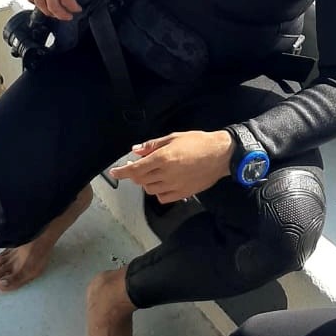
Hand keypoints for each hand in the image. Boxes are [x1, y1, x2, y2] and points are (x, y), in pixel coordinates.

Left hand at [110, 129, 233, 202]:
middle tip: (136, 166)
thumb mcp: (174, 137)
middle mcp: (166, 174)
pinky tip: (162, 183)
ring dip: (145, 182)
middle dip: (134, 174)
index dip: (122, 172)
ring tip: (151, 173)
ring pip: (150, 189)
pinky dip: (158, 192)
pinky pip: (163, 198)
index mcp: (163, 158)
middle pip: (140, 180)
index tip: (114, 172)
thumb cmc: (199, 142)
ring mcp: (174, 186)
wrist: (221, 155)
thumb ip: (153, 145)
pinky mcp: (183, 194)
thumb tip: (136, 150)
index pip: (135, 169)